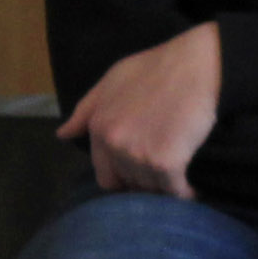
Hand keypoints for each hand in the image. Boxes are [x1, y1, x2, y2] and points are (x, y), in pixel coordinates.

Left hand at [59, 25, 223, 198]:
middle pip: (128, 185)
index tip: (142, 174)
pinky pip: (174, 192)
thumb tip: (62, 135)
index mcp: (99, 128)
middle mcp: (114, 144)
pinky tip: (192, 190)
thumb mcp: (111, 81)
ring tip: (178, 178)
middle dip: (144, 183)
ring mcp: (139, 155)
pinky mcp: (166, 162)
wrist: (194, 64)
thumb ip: (85, 111)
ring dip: (164, 189)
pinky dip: (184, 194)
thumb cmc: (156, 68)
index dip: (125, 178)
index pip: (106, 177)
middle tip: (163, 174)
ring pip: (151, 190)